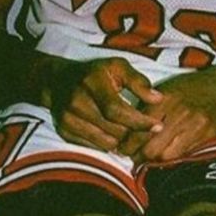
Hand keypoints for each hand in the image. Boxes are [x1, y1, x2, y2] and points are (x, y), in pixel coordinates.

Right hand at [48, 56, 162, 152]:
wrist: (58, 80)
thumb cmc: (96, 73)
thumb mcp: (117, 67)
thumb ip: (138, 81)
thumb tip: (158, 99)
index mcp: (92, 82)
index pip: (117, 110)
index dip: (139, 121)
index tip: (157, 126)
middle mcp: (76, 101)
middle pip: (113, 129)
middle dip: (135, 133)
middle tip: (148, 132)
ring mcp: (68, 119)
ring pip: (105, 143)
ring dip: (122, 141)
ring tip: (131, 132)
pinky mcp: (64, 131)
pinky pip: (94, 148)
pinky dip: (108, 145)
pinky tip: (115, 135)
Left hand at [120, 66, 215, 163]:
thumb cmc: (185, 90)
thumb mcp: (162, 92)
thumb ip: (144, 112)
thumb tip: (124, 136)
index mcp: (165, 100)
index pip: (140, 131)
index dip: (128, 145)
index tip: (123, 150)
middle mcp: (182, 113)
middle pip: (152, 149)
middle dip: (139, 157)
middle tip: (134, 158)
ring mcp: (198, 125)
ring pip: (168, 157)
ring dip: (156, 162)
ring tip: (149, 159)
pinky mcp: (210, 135)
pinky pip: (186, 156)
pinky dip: (174, 159)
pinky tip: (168, 155)